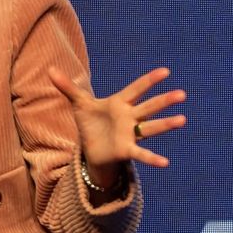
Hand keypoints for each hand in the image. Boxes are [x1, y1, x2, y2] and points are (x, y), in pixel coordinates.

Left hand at [47, 65, 187, 185]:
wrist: (90, 147)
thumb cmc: (90, 123)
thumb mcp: (78, 104)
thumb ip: (67, 87)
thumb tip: (50, 70)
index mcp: (119, 103)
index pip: (136, 89)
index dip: (149, 81)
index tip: (165, 72)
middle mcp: (129, 117)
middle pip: (149, 107)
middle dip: (164, 101)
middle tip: (182, 94)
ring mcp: (130, 134)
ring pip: (151, 127)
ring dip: (166, 124)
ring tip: (182, 120)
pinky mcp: (126, 150)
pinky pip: (141, 153)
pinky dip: (152, 158)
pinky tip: (165, 163)